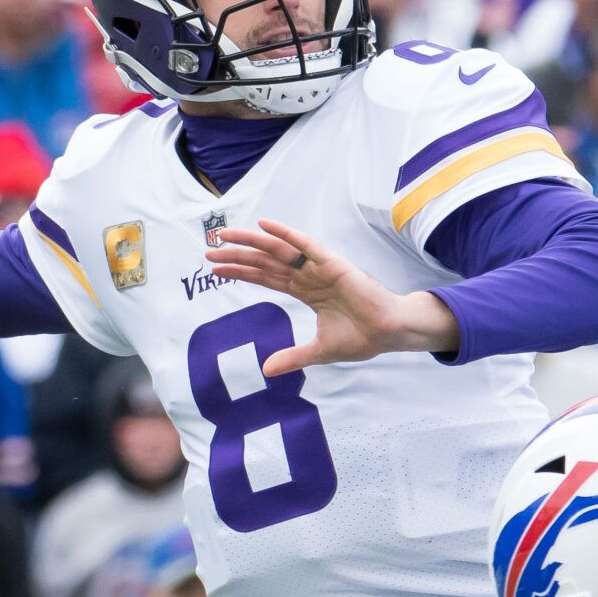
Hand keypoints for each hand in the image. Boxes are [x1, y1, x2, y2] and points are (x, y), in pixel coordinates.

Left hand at [204, 218, 458, 375]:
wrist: (388, 333)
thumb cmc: (360, 337)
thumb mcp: (318, 351)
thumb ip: (292, 357)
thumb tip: (266, 370)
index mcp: (305, 291)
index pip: (265, 278)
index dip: (241, 272)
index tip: (216, 270)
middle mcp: (308, 276)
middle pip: (265, 262)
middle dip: (237, 257)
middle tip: (208, 251)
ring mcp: (319, 267)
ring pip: (278, 251)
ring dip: (251, 242)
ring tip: (224, 236)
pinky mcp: (333, 263)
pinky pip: (305, 245)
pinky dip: (286, 234)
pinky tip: (265, 226)